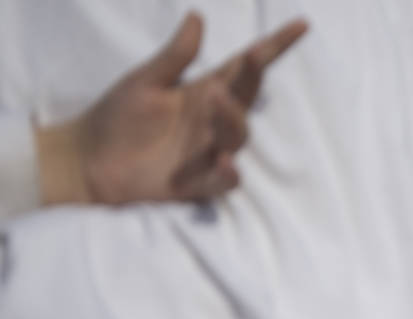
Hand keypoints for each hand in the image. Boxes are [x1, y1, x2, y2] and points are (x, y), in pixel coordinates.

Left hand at [36, 12, 307, 205]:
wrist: (87, 161)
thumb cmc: (116, 119)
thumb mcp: (145, 81)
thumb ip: (175, 56)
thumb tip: (197, 16)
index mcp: (203, 93)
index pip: (245, 68)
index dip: (274, 47)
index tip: (300, 24)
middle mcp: (212, 122)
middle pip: (246, 98)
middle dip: (254, 79)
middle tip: (251, 59)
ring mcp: (208, 153)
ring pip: (238, 136)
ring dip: (233, 118)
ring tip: (217, 101)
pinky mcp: (198, 184)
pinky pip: (225, 181)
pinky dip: (229, 173)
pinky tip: (226, 161)